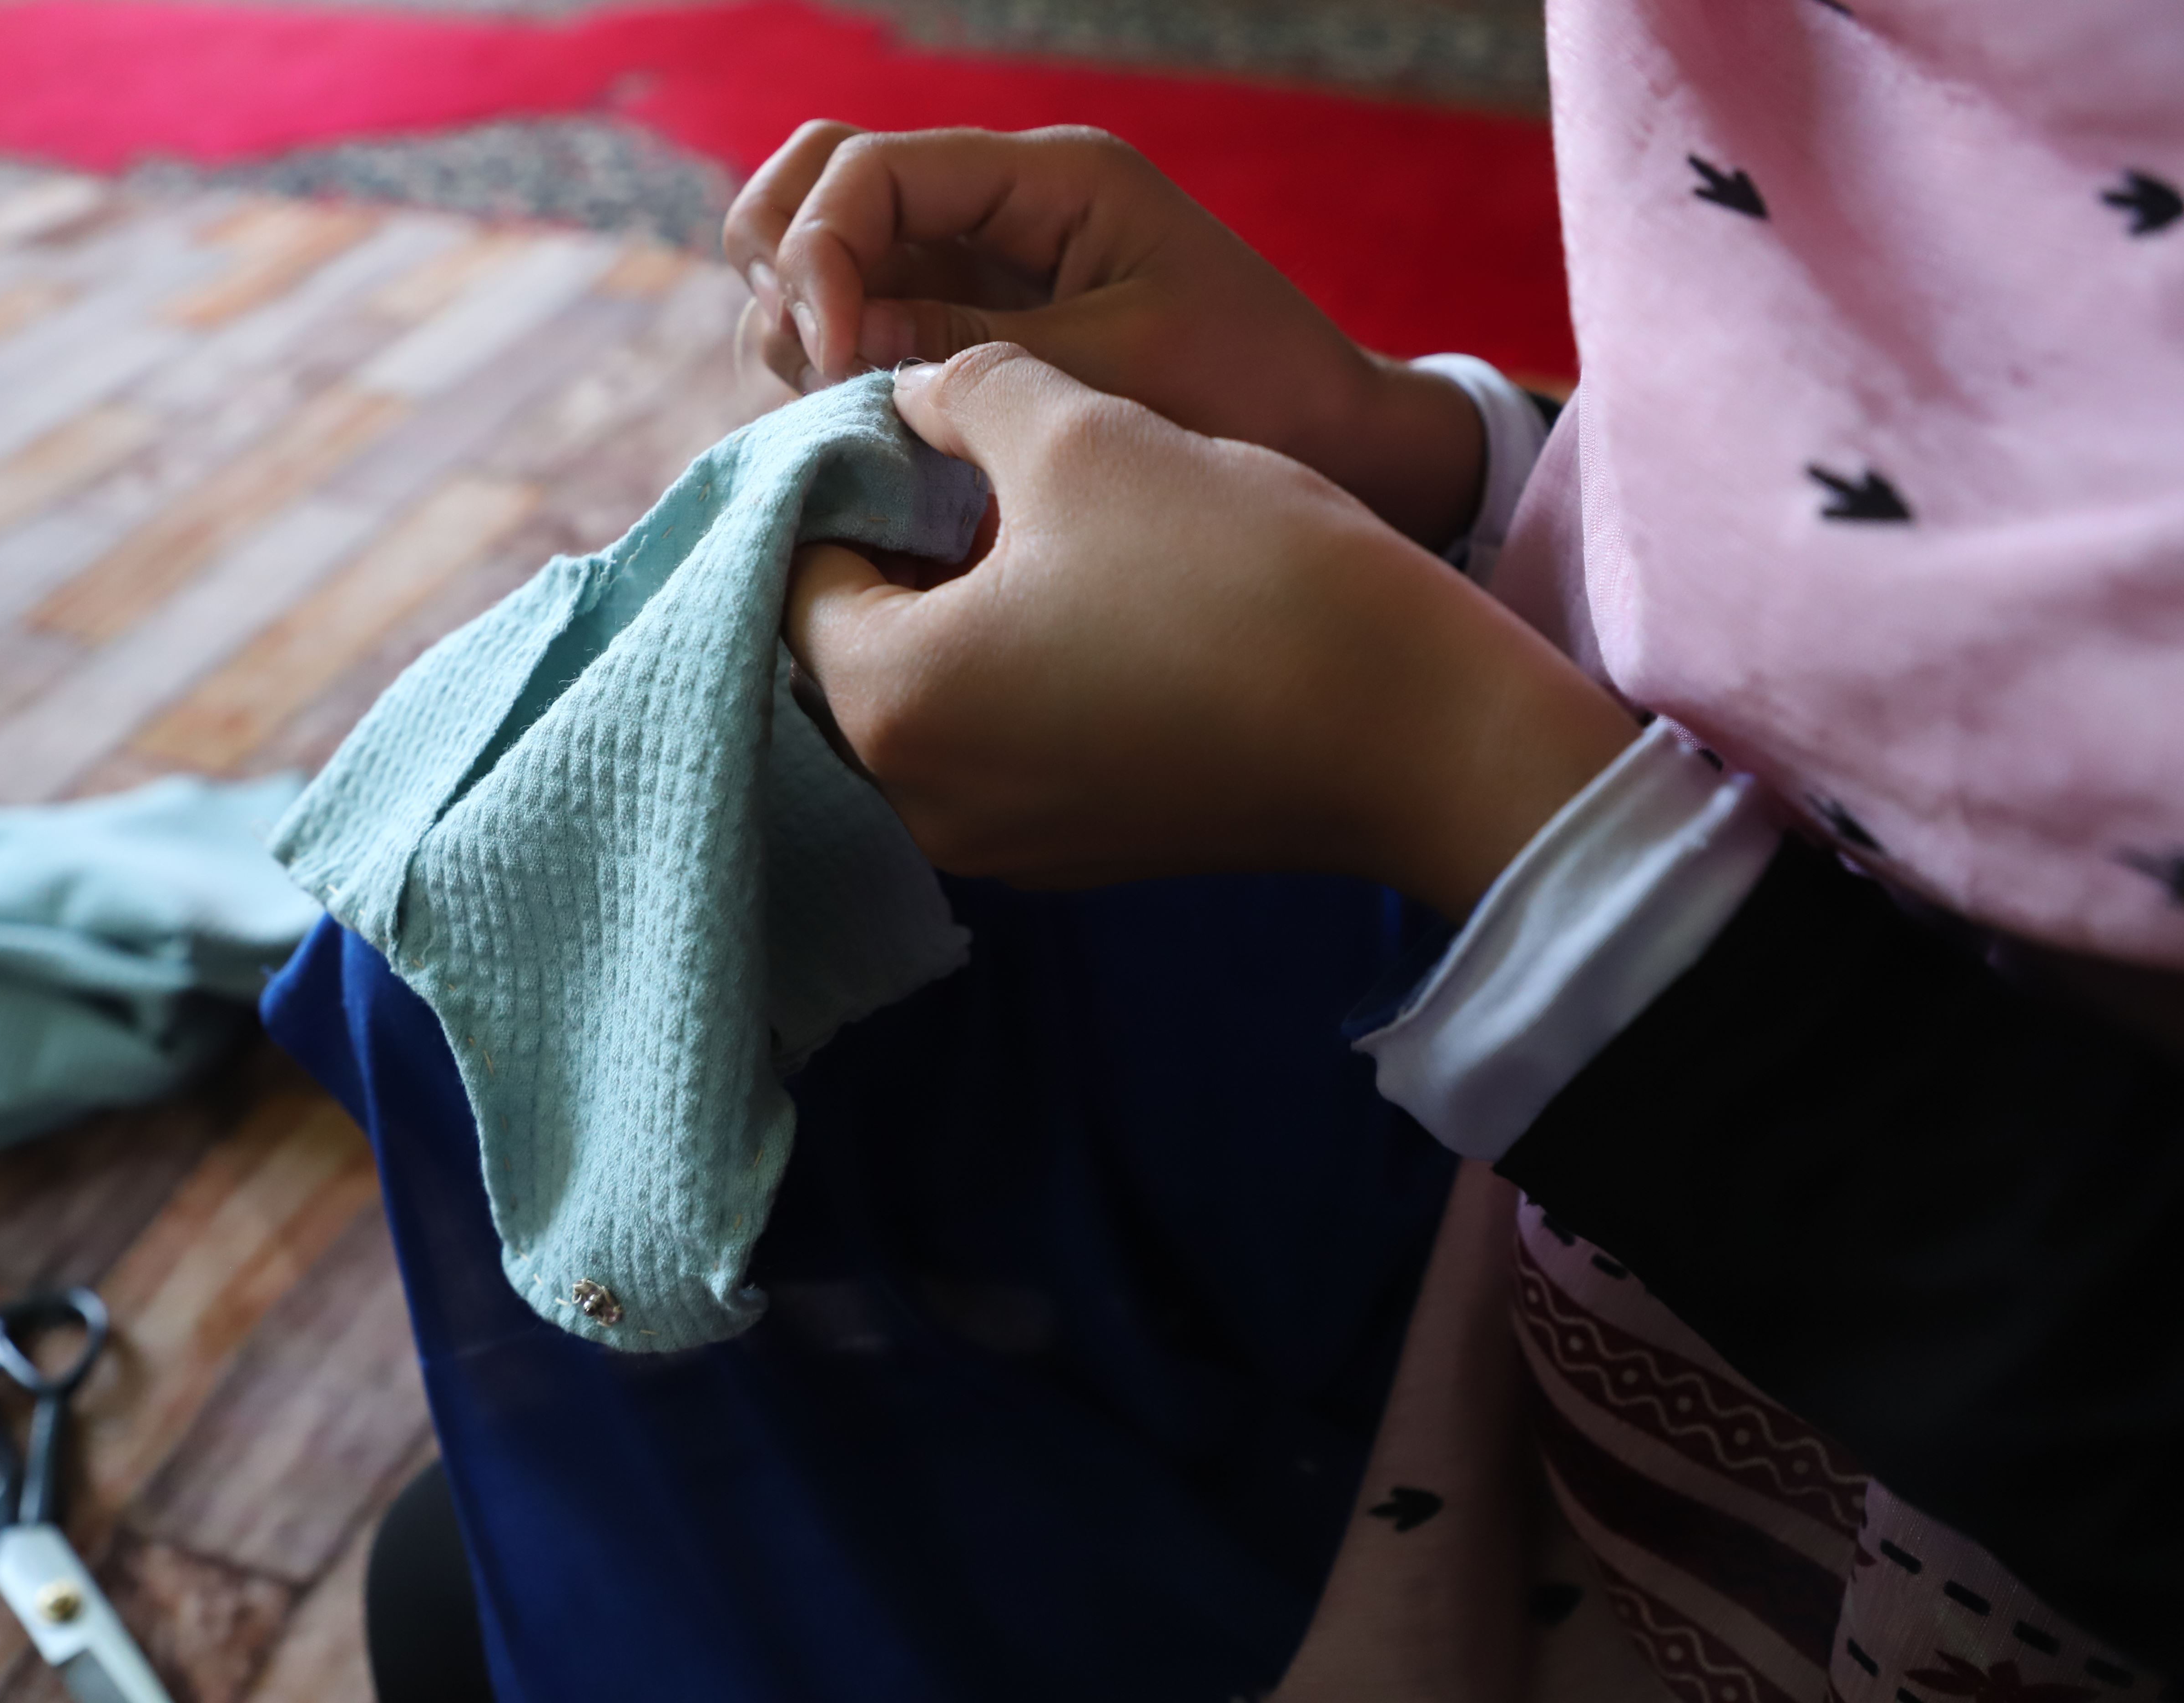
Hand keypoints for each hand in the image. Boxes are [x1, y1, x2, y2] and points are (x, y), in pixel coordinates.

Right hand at [726, 122, 1486, 548]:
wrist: (1332, 443)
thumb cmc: (1250, 397)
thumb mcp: (1111, 370)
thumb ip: (967, 350)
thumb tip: (830, 343)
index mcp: (1050, 178)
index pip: (869, 169)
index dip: (820, 255)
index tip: (830, 361)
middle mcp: (1000, 203)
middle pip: (818, 179)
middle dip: (786, 265)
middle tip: (818, 370)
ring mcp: (977, 262)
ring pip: (822, 250)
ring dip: (797, 321)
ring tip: (845, 406)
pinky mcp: (970, 325)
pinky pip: (860, 317)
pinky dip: (832, 362)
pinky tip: (865, 424)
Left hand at [785, 347, 1636, 918]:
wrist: (1416, 724)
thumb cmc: (1237, 570)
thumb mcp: (1080, 432)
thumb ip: (962, 393)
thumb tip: (911, 392)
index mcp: (888, 702)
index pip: (793, 576)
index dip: (837, 483)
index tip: (898, 428)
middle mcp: (918, 801)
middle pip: (847, 650)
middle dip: (891, 552)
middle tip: (960, 466)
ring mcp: (998, 844)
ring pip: (924, 701)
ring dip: (952, 611)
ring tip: (1028, 525)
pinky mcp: (1075, 853)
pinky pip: (997, 750)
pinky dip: (1012, 676)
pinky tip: (1088, 603)